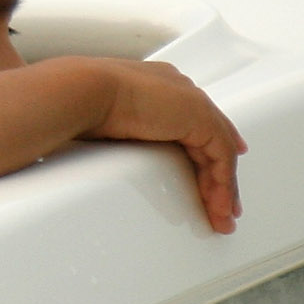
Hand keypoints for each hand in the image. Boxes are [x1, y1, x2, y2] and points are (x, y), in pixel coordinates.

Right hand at [85, 60, 244, 233]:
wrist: (83, 90)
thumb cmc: (80, 100)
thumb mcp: (107, 119)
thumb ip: (125, 131)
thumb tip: (115, 148)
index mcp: (157, 85)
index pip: (191, 123)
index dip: (204, 152)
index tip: (211, 178)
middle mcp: (179, 91)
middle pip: (211, 139)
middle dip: (218, 178)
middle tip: (221, 207)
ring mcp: (192, 102)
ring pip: (220, 152)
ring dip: (223, 189)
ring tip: (222, 218)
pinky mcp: (201, 118)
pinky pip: (222, 158)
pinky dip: (223, 185)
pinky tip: (219, 206)